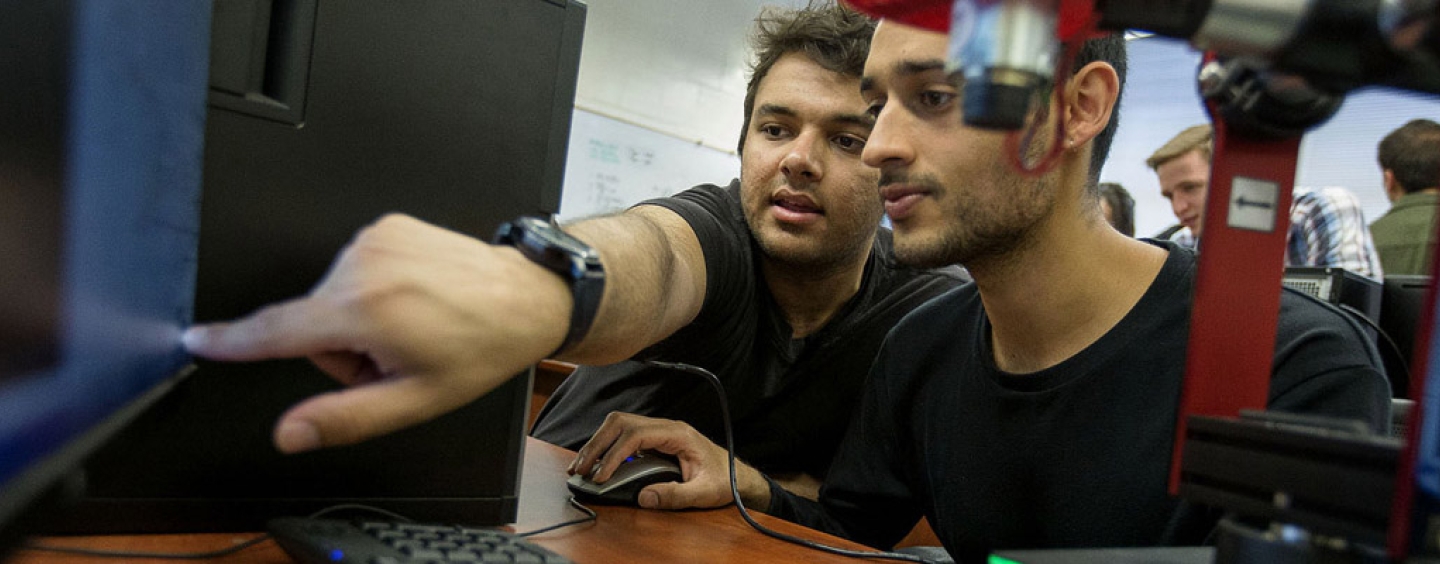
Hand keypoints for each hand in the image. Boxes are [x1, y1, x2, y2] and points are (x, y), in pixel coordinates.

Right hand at [183, 214, 569, 453]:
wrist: (524, 296)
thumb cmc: (479, 347)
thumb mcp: (414, 399)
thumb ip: (344, 418)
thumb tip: (290, 434)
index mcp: (364, 312)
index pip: (277, 331)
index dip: (232, 340)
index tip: (195, 339)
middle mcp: (363, 266)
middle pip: (309, 321)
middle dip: (340, 348)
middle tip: (393, 354)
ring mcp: (375, 239)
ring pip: (332, 295)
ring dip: (360, 317)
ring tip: (412, 323)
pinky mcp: (387, 225)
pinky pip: (356, 268)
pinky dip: (375, 287)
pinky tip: (414, 295)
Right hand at [569, 412, 771, 510]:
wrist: (736, 475)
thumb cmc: (725, 480)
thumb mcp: (705, 492)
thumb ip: (677, 495)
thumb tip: (644, 497)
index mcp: (678, 434)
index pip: (636, 434)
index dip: (614, 453)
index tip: (601, 475)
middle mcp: (666, 427)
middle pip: (621, 423)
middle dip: (597, 444)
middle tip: (579, 468)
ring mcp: (659, 432)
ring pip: (619, 426)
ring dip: (598, 443)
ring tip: (581, 466)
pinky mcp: (654, 441)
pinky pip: (624, 437)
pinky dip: (606, 448)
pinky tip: (596, 464)